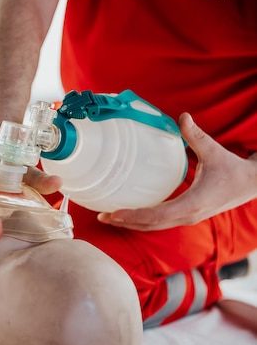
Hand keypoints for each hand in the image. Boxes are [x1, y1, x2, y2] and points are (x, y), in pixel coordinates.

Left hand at [97, 113, 256, 230]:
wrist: (252, 185)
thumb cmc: (233, 170)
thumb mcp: (214, 152)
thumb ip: (196, 136)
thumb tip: (183, 117)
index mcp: (192, 204)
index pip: (157, 215)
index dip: (134, 216)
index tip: (114, 214)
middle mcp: (188, 216)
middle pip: (150, 226)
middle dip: (126, 222)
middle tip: (102, 217)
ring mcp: (187, 219)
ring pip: (154, 227)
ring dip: (132, 224)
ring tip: (109, 218)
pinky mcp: (187, 217)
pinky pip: (161, 223)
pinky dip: (143, 221)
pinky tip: (129, 215)